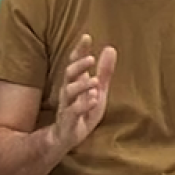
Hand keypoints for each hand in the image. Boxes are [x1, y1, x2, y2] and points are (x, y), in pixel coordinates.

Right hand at [50, 34, 116, 155]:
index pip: (75, 63)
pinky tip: (93, 100)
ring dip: (81, 86)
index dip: (80, 50)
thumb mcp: (98, 91)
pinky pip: (72, 112)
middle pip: (69, 74)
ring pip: (68, 92)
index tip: (86, 36)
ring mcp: (66, 107)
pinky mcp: (67, 122)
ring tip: (95, 81)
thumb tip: (110, 48)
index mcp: (75, 83)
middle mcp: (68, 93)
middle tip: (91, 58)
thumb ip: (104, 72)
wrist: (64, 138)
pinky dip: (83, 106)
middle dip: (79, 65)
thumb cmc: (82, 113)